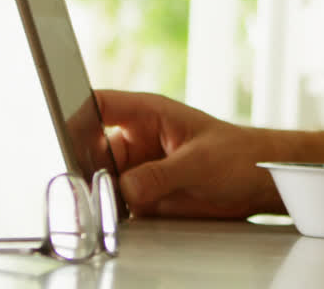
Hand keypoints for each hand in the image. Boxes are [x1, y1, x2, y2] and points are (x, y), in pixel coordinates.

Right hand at [95, 89, 323, 217]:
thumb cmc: (243, 155)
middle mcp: (137, 140)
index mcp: (148, 114)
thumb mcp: (201, 161)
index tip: (60, 133)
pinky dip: (110, 213)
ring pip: (98, 181)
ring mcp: (138, 169)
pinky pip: (115, 205)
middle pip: (89, 149)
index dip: (74, 114)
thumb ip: (161, 175)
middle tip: (85, 183)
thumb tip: (126, 189)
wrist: (263, 182)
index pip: (98, 105)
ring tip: (102, 203)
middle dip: (82, 166)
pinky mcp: (143, 196)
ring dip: (96, 194)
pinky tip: (113, 219)